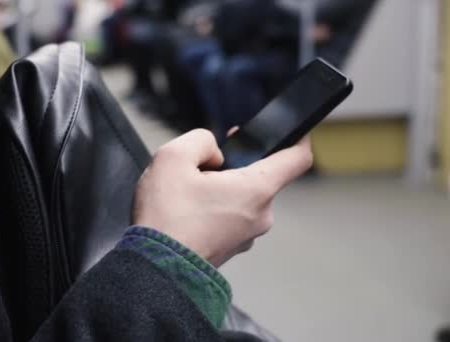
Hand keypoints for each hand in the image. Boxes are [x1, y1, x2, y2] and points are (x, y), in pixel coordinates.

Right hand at [132, 129, 312, 266]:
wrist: (153, 268)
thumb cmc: (165, 218)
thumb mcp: (173, 157)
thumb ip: (201, 139)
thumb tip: (214, 152)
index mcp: (256, 189)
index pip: (297, 158)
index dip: (298, 138)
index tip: (293, 131)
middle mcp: (260, 215)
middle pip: (258, 176)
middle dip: (232, 166)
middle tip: (200, 167)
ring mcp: (246, 236)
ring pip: (240, 198)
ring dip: (219, 189)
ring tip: (186, 195)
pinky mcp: (230, 248)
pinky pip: (228, 218)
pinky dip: (212, 210)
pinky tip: (186, 213)